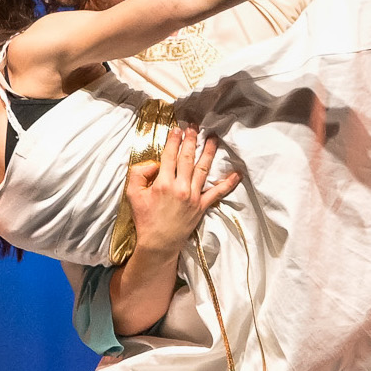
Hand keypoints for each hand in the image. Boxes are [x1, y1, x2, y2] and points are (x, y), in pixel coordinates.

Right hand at [124, 125, 240, 256]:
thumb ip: (138, 174)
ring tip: (213, 138)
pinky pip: (217, 192)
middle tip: (194, 126)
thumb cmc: (145, 219)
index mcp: (163, 183)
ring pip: (203, 169)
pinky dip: (228, 183)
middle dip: (191, 140)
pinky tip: (237, 173)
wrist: (159, 243)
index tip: (177, 128)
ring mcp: (193, 196)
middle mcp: (180, 187)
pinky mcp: (201, 206)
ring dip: (208, 152)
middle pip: (187, 158)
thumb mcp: (133, 195)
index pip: (169, 156)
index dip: (173, 140)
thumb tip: (153, 164)